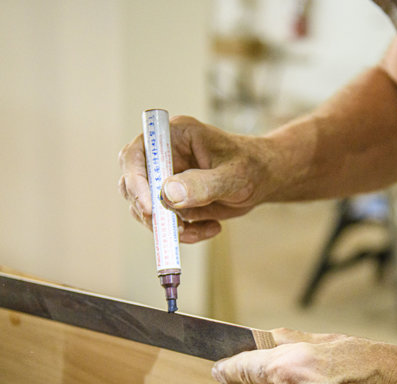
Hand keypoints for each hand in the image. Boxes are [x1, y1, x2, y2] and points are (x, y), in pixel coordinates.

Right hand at [117, 115, 274, 242]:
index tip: (150, 207)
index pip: (136, 154)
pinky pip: (166, 224)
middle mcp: (163, 156)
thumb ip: (202, 185)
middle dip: (149, 210)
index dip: (135, 180)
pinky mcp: (173, 201)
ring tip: (205, 228)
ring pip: (147, 209)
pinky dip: (186, 233)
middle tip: (174, 228)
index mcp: (173, 136)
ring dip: (170, 227)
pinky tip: (213, 228)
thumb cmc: (252, 167)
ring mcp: (165, 180)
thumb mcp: (232, 176)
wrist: (264, 179)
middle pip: (132, 184)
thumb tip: (168, 195)